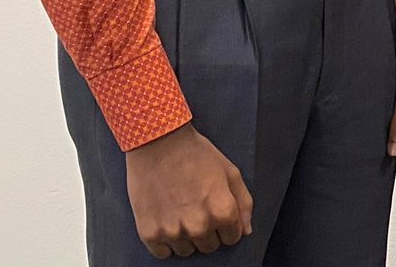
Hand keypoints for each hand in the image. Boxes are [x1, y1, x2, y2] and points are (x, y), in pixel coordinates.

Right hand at [124, 124, 252, 258]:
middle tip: (196, 209)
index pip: (232, 238)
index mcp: (223, 211)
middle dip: (208, 231)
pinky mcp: (150, 233)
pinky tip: (166, 221)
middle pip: (210, 246)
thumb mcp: (230, 171)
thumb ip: (243, 203)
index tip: (216, 212)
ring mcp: (173, 232)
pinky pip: (163, 253)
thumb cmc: (195, 154)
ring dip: (186, 237)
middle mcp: (199, 226)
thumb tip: (246, 230)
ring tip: (180, 212)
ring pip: (187, 251)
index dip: (226, 225)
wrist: (158, 142)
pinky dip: (165, 242)